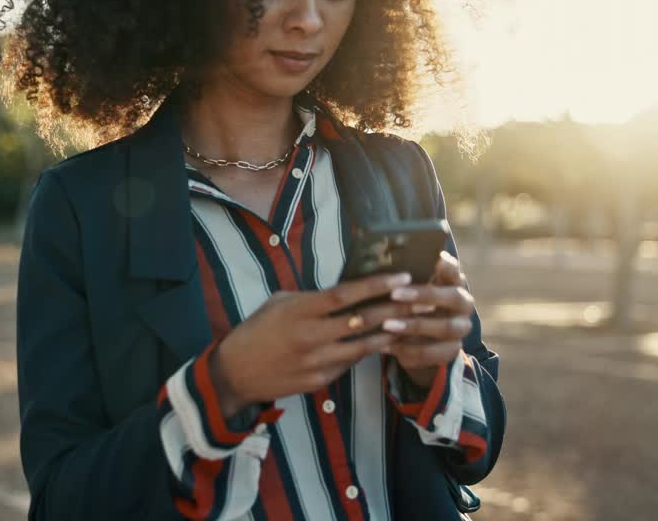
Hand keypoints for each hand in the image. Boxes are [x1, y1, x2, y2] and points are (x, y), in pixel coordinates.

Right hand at [210, 272, 413, 417]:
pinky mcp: (319, 380)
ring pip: (363, 346)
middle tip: (421, 299)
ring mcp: (317, 360)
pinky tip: (382, 343)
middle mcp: (311, 335)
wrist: (236, 373)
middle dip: (395, 308)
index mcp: (300, 310)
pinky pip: (349, 364)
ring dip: (388, 333)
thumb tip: (343, 294)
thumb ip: (311, 299)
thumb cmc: (256, 330)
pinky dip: (365, 352)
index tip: (401, 277)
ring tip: (412, 323)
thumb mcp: (279, 303)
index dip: (376, 285)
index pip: (345, 294)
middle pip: (362, 320)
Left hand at [382, 251, 474, 388]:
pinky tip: (385, 345)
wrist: (422, 337)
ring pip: (445, 327)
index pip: (455, 269)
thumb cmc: (411, 301)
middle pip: (453, 297)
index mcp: (455, 282)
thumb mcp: (411, 287)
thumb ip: (406, 276)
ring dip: (414, 326)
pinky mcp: (451, 351)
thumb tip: (382, 259)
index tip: (431, 259)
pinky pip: (432, 353)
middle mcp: (463, 304)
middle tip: (394, 294)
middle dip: (423, 295)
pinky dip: (407, 350)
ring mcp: (461, 328)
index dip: (446, 265)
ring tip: (386, 325)